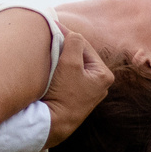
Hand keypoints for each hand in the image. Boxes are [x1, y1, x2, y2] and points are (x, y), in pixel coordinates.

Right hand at [45, 30, 112, 146]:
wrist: (51, 124)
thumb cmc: (62, 95)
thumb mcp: (69, 63)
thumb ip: (74, 42)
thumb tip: (72, 33)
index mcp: (104, 75)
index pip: (83, 46)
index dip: (67, 36)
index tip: (52, 27)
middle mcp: (99, 85)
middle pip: (78, 57)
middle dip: (63, 49)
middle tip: (48, 39)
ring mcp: (87, 93)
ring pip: (72, 67)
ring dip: (59, 60)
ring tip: (46, 54)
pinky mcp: (74, 100)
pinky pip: (66, 79)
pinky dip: (58, 73)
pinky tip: (48, 71)